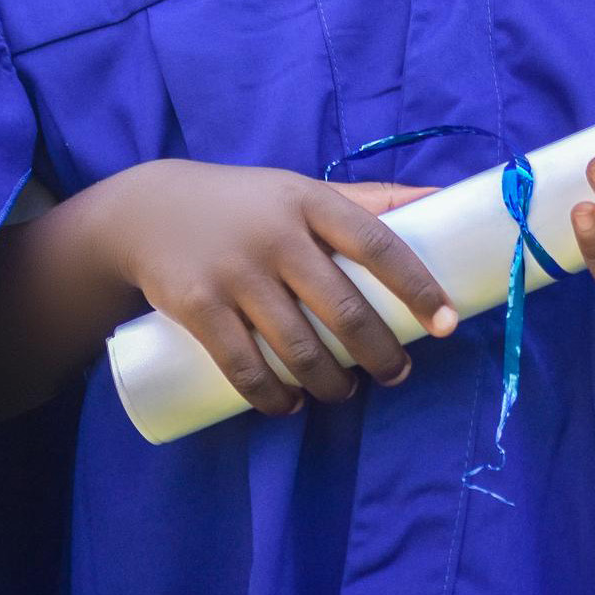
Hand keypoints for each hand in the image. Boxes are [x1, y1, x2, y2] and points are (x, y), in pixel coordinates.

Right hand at [98, 160, 458, 418]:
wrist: (147, 211)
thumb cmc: (246, 205)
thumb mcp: (299, 190)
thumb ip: (365, 200)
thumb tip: (442, 199)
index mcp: (309, 200)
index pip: (377, 243)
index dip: (418, 285)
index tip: (447, 323)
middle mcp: (276, 234)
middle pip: (343, 309)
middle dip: (379, 353)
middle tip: (396, 373)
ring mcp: (235, 272)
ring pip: (298, 349)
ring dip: (331, 383)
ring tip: (343, 391)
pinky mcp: (198, 306)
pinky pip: (245, 367)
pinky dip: (274, 397)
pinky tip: (289, 405)